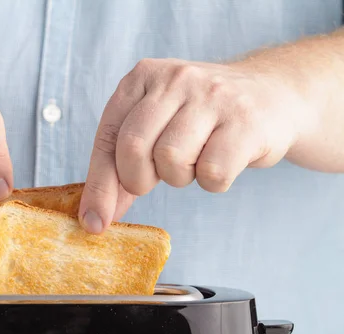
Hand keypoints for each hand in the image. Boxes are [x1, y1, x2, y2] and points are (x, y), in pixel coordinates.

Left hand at [79, 58, 310, 232]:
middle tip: (156, 178)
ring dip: (180, 176)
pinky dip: (213, 182)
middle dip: (138, 180)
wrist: (273, 96)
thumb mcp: (156, 127)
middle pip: (133, 148)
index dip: (99, 185)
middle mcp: (176, 79)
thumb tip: (95, 216)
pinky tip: (224, 160)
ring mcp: (213, 96)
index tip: (93, 222)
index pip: (108, 137)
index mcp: (143, 77)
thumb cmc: (201, 120)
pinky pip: (212, 173)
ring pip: (171, 161)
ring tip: (198, 158)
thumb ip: (122, 166)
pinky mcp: (246, 121)